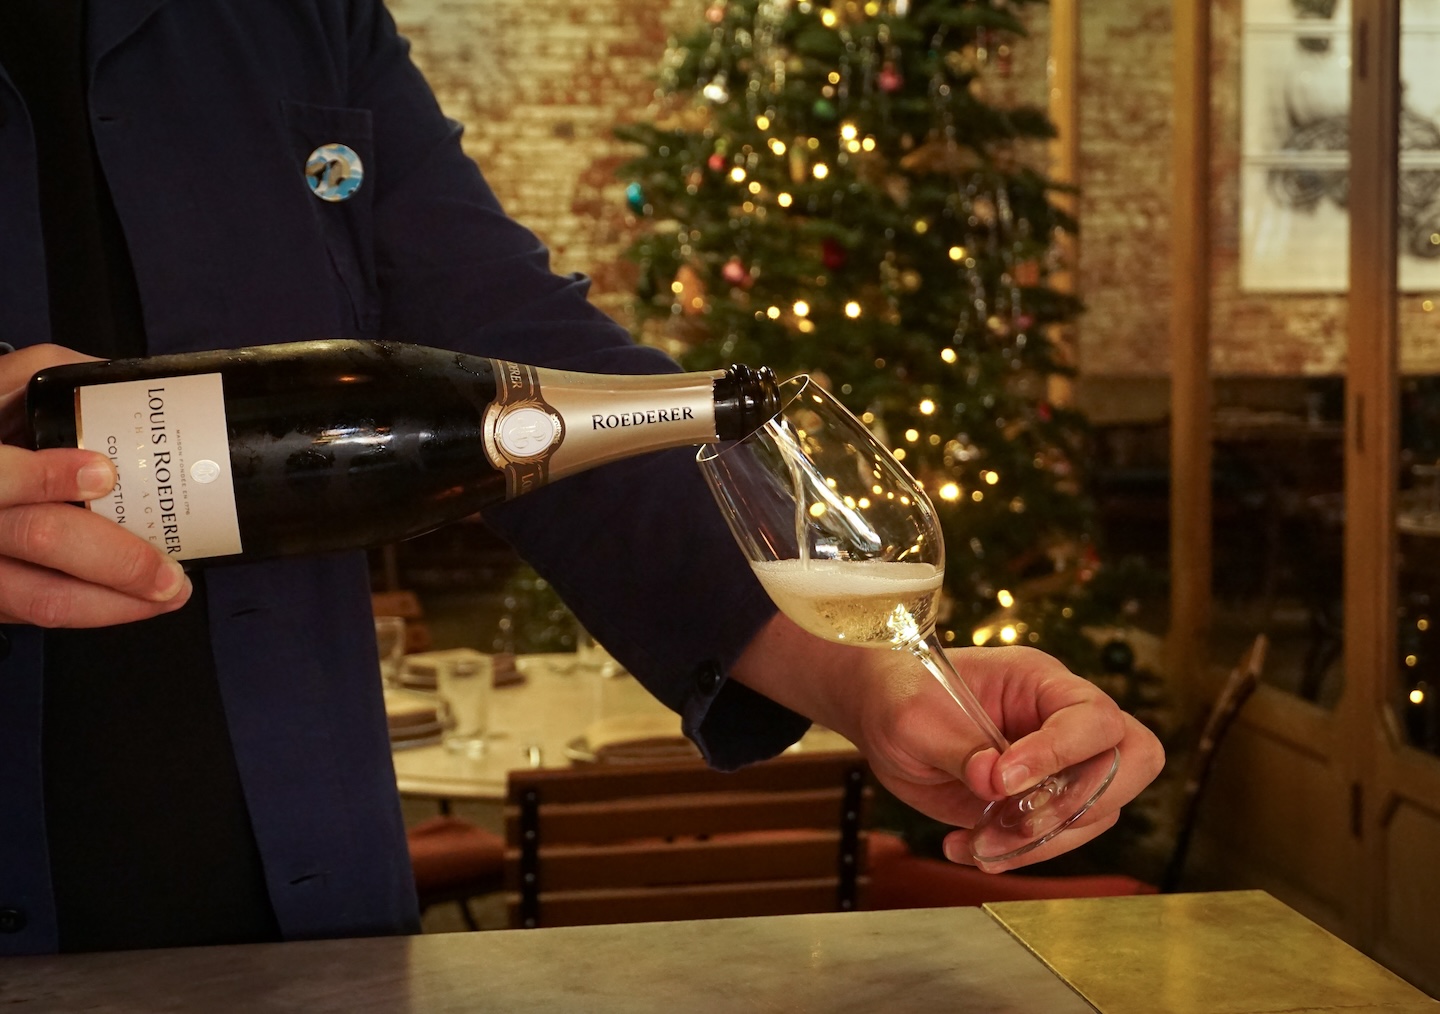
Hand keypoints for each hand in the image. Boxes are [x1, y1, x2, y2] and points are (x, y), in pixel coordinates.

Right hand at [0, 344, 192, 626]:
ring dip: (115, 604)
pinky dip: (93, 612)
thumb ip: (53, 374)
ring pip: (41, 598)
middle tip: (170, 570)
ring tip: (169, 595)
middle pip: (40, 539)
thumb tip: (125, 381)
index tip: (103, 471)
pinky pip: (38, 614)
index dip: (46, 474)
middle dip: (117, 559)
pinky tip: (135, 603)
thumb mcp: (1, 384)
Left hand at [733, 616, 1164, 871]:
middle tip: (1015, 818)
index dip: (1060, 753)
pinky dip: (1017, 855)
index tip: (1001, 780)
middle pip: (1133, 760)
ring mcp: (1057, 763)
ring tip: (974, 843)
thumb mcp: (914, 716)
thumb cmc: (900, 694)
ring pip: (1098, 813)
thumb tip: (993, 784)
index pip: (1092, 716)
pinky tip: (965, 847)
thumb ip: (957, 748)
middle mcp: (1061, 720)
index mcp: (1039, 680)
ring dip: (1039, 841)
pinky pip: (1059, 837)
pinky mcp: (1039, 801)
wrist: (881, 714)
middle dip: (1081, 803)